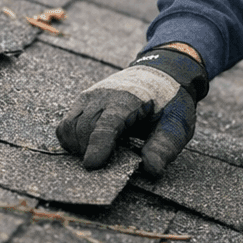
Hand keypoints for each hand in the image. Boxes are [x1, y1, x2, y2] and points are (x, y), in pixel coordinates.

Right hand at [55, 46, 209, 176]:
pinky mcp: (83, 101)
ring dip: (80, 147)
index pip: (107, 123)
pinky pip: (66, 125)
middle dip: (91, 151)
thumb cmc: (169, 102)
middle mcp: (104, 95)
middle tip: (111, 161)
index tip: (92, 165)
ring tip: (103, 153)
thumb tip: (151, 170)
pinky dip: (72, 140)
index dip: (98, 145)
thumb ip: (164, 147)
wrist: (161, 72)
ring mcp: (90, 97)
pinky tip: (90, 147)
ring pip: (70, 128)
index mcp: (129, 100)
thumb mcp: (176, 125)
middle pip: (84, 129)